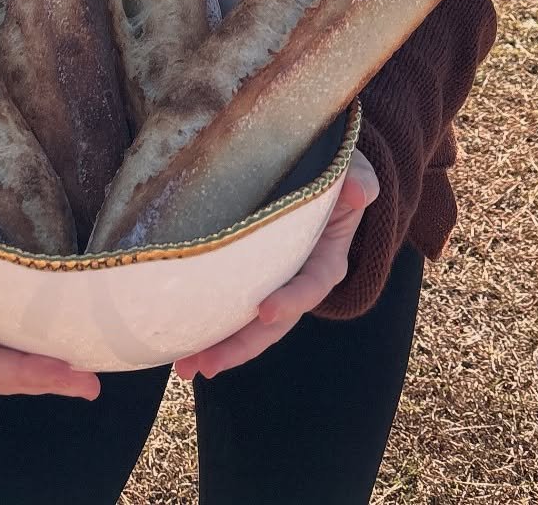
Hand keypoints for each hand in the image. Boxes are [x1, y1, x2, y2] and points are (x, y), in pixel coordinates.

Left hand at [173, 148, 379, 383]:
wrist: (319, 174)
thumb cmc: (336, 170)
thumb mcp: (352, 170)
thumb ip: (359, 180)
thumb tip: (357, 190)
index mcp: (326, 259)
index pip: (311, 286)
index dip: (291, 300)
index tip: (265, 310)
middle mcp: (298, 280)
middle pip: (273, 323)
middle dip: (241, 346)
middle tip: (207, 364)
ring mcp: (273, 283)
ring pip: (247, 323)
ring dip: (217, 346)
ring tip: (184, 368)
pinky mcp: (249, 276)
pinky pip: (229, 303)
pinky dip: (207, 323)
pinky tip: (179, 340)